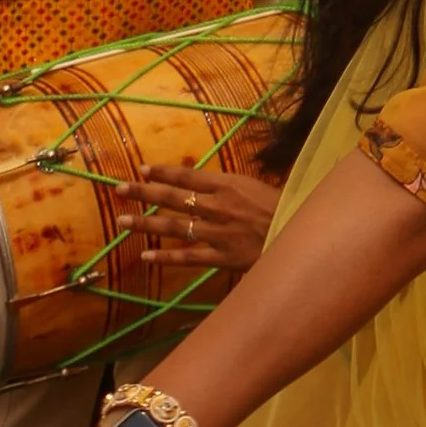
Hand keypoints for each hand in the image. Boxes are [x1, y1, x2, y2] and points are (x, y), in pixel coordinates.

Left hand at [125, 161, 282, 276]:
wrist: (305, 235)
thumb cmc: (288, 207)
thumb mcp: (259, 188)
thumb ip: (232, 188)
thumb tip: (207, 184)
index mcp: (230, 185)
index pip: (188, 175)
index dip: (163, 172)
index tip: (141, 169)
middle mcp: (219, 206)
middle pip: (174, 197)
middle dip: (145, 192)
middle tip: (119, 189)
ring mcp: (219, 233)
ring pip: (174, 227)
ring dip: (146, 224)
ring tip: (123, 222)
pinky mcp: (223, 257)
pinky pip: (189, 257)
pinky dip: (166, 257)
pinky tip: (146, 257)